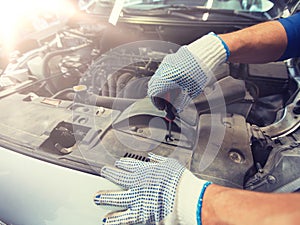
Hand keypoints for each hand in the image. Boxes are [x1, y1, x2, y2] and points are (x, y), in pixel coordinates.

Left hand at [94, 153, 210, 224]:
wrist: (185, 199)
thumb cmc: (180, 181)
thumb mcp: (170, 164)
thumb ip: (159, 161)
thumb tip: (152, 157)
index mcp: (145, 171)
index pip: (129, 165)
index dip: (122, 163)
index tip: (118, 163)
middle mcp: (137, 184)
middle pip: (118, 178)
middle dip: (109, 174)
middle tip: (103, 173)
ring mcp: (136, 200)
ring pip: (116, 198)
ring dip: (106, 197)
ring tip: (97, 197)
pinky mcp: (140, 215)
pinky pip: (123, 218)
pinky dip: (114, 219)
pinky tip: (107, 220)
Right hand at [147, 33, 228, 112]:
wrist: (207, 53)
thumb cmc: (200, 70)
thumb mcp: (191, 91)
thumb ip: (181, 101)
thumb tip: (177, 108)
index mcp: (165, 78)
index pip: (154, 93)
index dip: (158, 103)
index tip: (163, 107)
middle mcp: (163, 69)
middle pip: (155, 86)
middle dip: (161, 96)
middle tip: (168, 103)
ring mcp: (167, 63)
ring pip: (159, 79)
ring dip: (164, 88)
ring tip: (175, 94)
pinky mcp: (172, 59)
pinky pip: (165, 72)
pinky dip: (168, 80)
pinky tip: (177, 84)